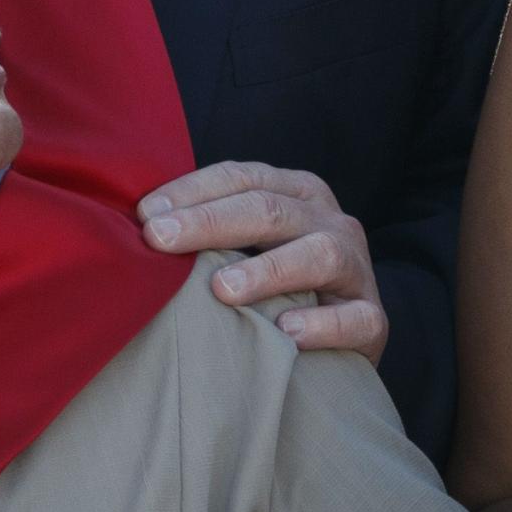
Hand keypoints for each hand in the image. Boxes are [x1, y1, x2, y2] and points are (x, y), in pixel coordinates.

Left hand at [138, 160, 386, 361]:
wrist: (342, 334)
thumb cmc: (272, 283)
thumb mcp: (244, 244)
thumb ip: (205, 229)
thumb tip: (137, 226)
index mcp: (295, 192)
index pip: (241, 178)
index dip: (192, 191)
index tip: (145, 215)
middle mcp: (329, 221)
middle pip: (270, 210)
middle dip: (210, 222)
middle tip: (160, 240)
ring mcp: (357, 269)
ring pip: (320, 254)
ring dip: (268, 269)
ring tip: (222, 289)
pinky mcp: (374, 319)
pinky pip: (357, 318)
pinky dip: (322, 324)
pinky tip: (286, 332)